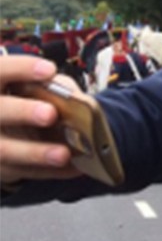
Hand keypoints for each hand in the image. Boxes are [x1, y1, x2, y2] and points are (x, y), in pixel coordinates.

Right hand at [0, 56, 80, 184]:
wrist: (6, 132)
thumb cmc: (25, 102)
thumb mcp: (33, 88)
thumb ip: (50, 87)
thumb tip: (75, 98)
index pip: (0, 72)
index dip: (21, 69)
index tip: (49, 70)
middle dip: (23, 112)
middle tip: (50, 114)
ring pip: (4, 149)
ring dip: (35, 152)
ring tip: (63, 154)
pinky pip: (20, 171)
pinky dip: (48, 171)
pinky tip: (73, 167)